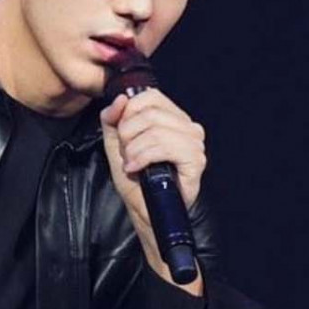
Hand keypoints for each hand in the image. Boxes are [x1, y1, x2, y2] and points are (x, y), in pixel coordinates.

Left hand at [99, 90, 206, 283]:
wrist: (145, 211)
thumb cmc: (136, 180)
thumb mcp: (117, 145)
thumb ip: (112, 120)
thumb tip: (120, 100)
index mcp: (173, 119)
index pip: (150, 97)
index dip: (128, 113)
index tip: (122, 136)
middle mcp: (188, 128)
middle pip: (150, 113)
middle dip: (128, 135)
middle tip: (126, 154)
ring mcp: (194, 144)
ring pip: (156, 130)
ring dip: (134, 149)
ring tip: (132, 164)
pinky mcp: (195, 161)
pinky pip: (164, 147)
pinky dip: (144, 157)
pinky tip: (137, 169)